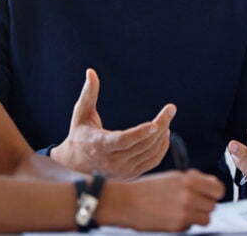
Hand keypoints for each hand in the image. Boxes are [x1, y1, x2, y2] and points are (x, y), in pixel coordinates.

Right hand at [51, 68, 174, 178]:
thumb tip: (91, 71)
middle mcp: (111, 162)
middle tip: (171, 109)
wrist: (76, 165)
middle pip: (142, 144)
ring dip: (162, 135)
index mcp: (98, 145)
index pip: (122, 141)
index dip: (140, 133)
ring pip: (149, 153)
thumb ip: (88, 94)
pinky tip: (164, 133)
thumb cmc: (80, 133)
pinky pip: (152, 161)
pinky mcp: (130, 175)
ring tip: (167, 118)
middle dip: (160, 125)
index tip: (156, 124)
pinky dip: (161, 147)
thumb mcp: (81, 114)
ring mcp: (121, 171)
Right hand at [110, 169, 225, 231]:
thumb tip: (211, 186)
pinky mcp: (177, 226)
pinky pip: (191, 227)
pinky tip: (172, 217)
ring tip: (183, 211)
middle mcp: (189, 195)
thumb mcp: (173, 177)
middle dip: (204, 205)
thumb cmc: (148, 189)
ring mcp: (184, 212)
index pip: (218, 189)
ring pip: (206, 218)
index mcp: (189, 180)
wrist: (126, 202)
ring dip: (197, 216)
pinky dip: (185, 224)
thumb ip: (194, 181)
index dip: (215, 193)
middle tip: (193, 203)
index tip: (211, 194)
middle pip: (212, 205)